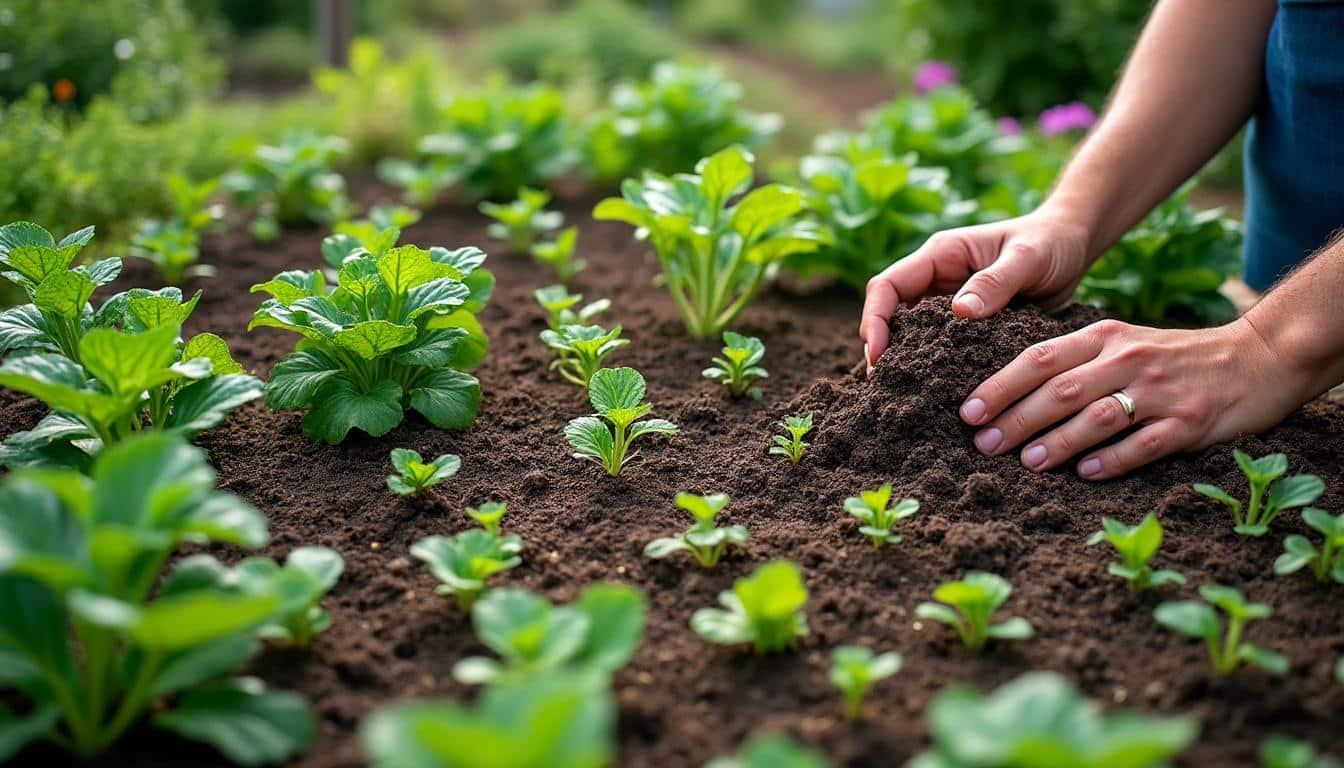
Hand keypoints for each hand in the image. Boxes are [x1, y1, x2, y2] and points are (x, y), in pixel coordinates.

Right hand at [860, 209, 1093, 373]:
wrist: (1072, 247)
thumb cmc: (1051, 242)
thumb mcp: (1028, 258)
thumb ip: (996, 281)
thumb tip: (959, 313)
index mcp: (941, 255)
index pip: (888, 285)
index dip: (875, 319)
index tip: (879, 354)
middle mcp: (937, 280)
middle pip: (891, 315)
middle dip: (882, 349)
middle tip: (883, 387)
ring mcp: (949, 304)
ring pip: (912, 335)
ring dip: (905, 362)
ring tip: (903, 397)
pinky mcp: (967, 326)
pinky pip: (941, 347)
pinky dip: (935, 368)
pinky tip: (938, 394)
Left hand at [958, 317, 1301, 478]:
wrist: (1258, 357)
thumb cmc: (1173, 357)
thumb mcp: (1122, 342)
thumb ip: (1074, 362)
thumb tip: (1012, 395)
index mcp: (1104, 337)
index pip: (1039, 359)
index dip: (999, 386)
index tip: (968, 412)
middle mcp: (1127, 359)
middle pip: (1059, 390)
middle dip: (1015, 420)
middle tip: (984, 445)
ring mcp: (1159, 391)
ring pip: (1097, 417)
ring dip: (1058, 442)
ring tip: (1028, 463)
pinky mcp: (1189, 421)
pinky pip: (1143, 443)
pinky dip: (1112, 460)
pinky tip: (1085, 474)